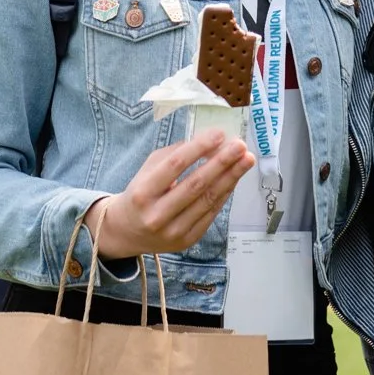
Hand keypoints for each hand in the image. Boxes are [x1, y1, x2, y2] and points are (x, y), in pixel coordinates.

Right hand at [88, 131, 254, 258]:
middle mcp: (156, 214)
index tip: (219, 134)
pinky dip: (225, 193)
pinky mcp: (187, 240)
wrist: (127, 232)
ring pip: (207, 200)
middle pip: (196, 184)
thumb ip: (175, 154)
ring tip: (246, 160)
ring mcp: (173, 231)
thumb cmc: (141, 194)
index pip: (175, 165)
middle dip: (222, 163)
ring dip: (231, 177)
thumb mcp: (147, 170)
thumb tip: (209, 142)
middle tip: (240, 146)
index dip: (199, 148)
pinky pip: (211, 213)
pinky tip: (234, 178)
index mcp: (142, 192)